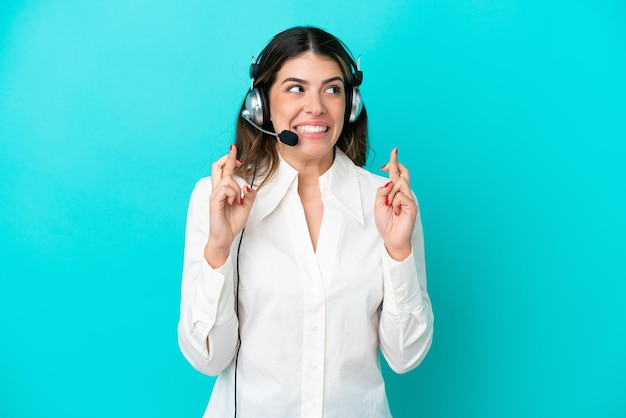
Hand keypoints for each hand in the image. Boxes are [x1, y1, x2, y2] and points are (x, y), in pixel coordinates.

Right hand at [204, 145, 256, 267]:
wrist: (225, 237)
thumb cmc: (232, 223)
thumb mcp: (246, 207)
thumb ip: (249, 196)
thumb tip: (248, 186)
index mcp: (223, 191)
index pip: (224, 171)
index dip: (229, 160)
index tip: (234, 151)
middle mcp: (217, 190)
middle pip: (216, 167)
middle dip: (226, 158)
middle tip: (233, 151)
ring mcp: (214, 195)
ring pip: (227, 179)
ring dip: (236, 189)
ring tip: (235, 202)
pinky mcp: (214, 201)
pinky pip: (225, 189)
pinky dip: (232, 194)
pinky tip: (232, 203)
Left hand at [375, 147, 417, 260]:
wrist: (391, 238)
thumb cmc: (385, 223)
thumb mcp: (378, 204)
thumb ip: (382, 191)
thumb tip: (390, 181)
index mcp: (394, 192)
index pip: (396, 174)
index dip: (394, 162)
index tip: (394, 151)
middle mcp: (403, 193)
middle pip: (403, 173)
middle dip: (395, 165)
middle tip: (387, 162)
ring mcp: (409, 199)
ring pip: (400, 183)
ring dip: (391, 194)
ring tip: (390, 206)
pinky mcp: (412, 206)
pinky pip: (402, 196)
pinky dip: (396, 202)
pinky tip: (396, 211)